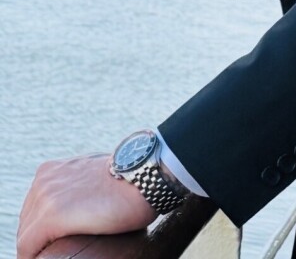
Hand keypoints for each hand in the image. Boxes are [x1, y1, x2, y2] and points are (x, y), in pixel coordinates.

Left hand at [17, 153, 155, 258]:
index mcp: (51, 171)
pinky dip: (34, 257)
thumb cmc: (128, 180)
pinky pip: (28, 246)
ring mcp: (46, 196)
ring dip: (38, 249)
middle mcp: (43, 180)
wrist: (144, 175)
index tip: (55, 242)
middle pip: (27, 222)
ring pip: (26, 236)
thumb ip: (78, 186)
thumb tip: (82, 204)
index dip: (42, 230)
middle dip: (39, 240)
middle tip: (57, 250)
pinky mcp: (52, 216)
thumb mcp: (93, 175)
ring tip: (56, 255)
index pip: (33, 210)